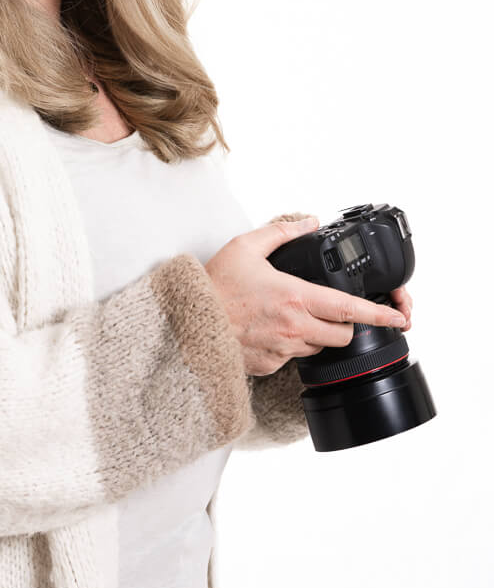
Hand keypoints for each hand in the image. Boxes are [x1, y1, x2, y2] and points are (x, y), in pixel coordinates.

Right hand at [205, 214, 408, 375]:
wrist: (187, 323)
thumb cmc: (214, 286)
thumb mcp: (246, 246)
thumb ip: (281, 232)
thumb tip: (307, 222)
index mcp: (294, 297)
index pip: (349, 310)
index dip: (380, 314)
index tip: (399, 316)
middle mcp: (294, 327)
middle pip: (342, 334)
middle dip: (345, 323)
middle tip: (333, 309)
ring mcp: (282, 350)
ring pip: (318, 346)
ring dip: (316, 332)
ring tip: (292, 315)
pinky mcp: (269, 365)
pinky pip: (291, 357)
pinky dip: (289, 343)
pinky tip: (270, 328)